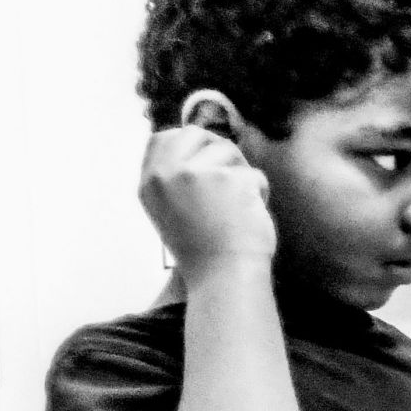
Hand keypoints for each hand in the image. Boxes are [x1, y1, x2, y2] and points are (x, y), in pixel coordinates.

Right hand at [140, 94, 274, 270]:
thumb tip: (199, 147)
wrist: (222, 276)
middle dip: (218, 148)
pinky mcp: (228, 178)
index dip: (188, 142)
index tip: (205, 156)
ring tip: (238, 205)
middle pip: (196, 134)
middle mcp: (167, 174)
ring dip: (242, 173)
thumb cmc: (203, 251)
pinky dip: (260, 193)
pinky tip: (250, 216)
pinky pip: (255, 174)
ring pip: (229, 151)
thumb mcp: (170, 211)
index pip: (162, 138)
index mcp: (150, 183)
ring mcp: (196, 173)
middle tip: (231, 174)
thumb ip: (175, 180)